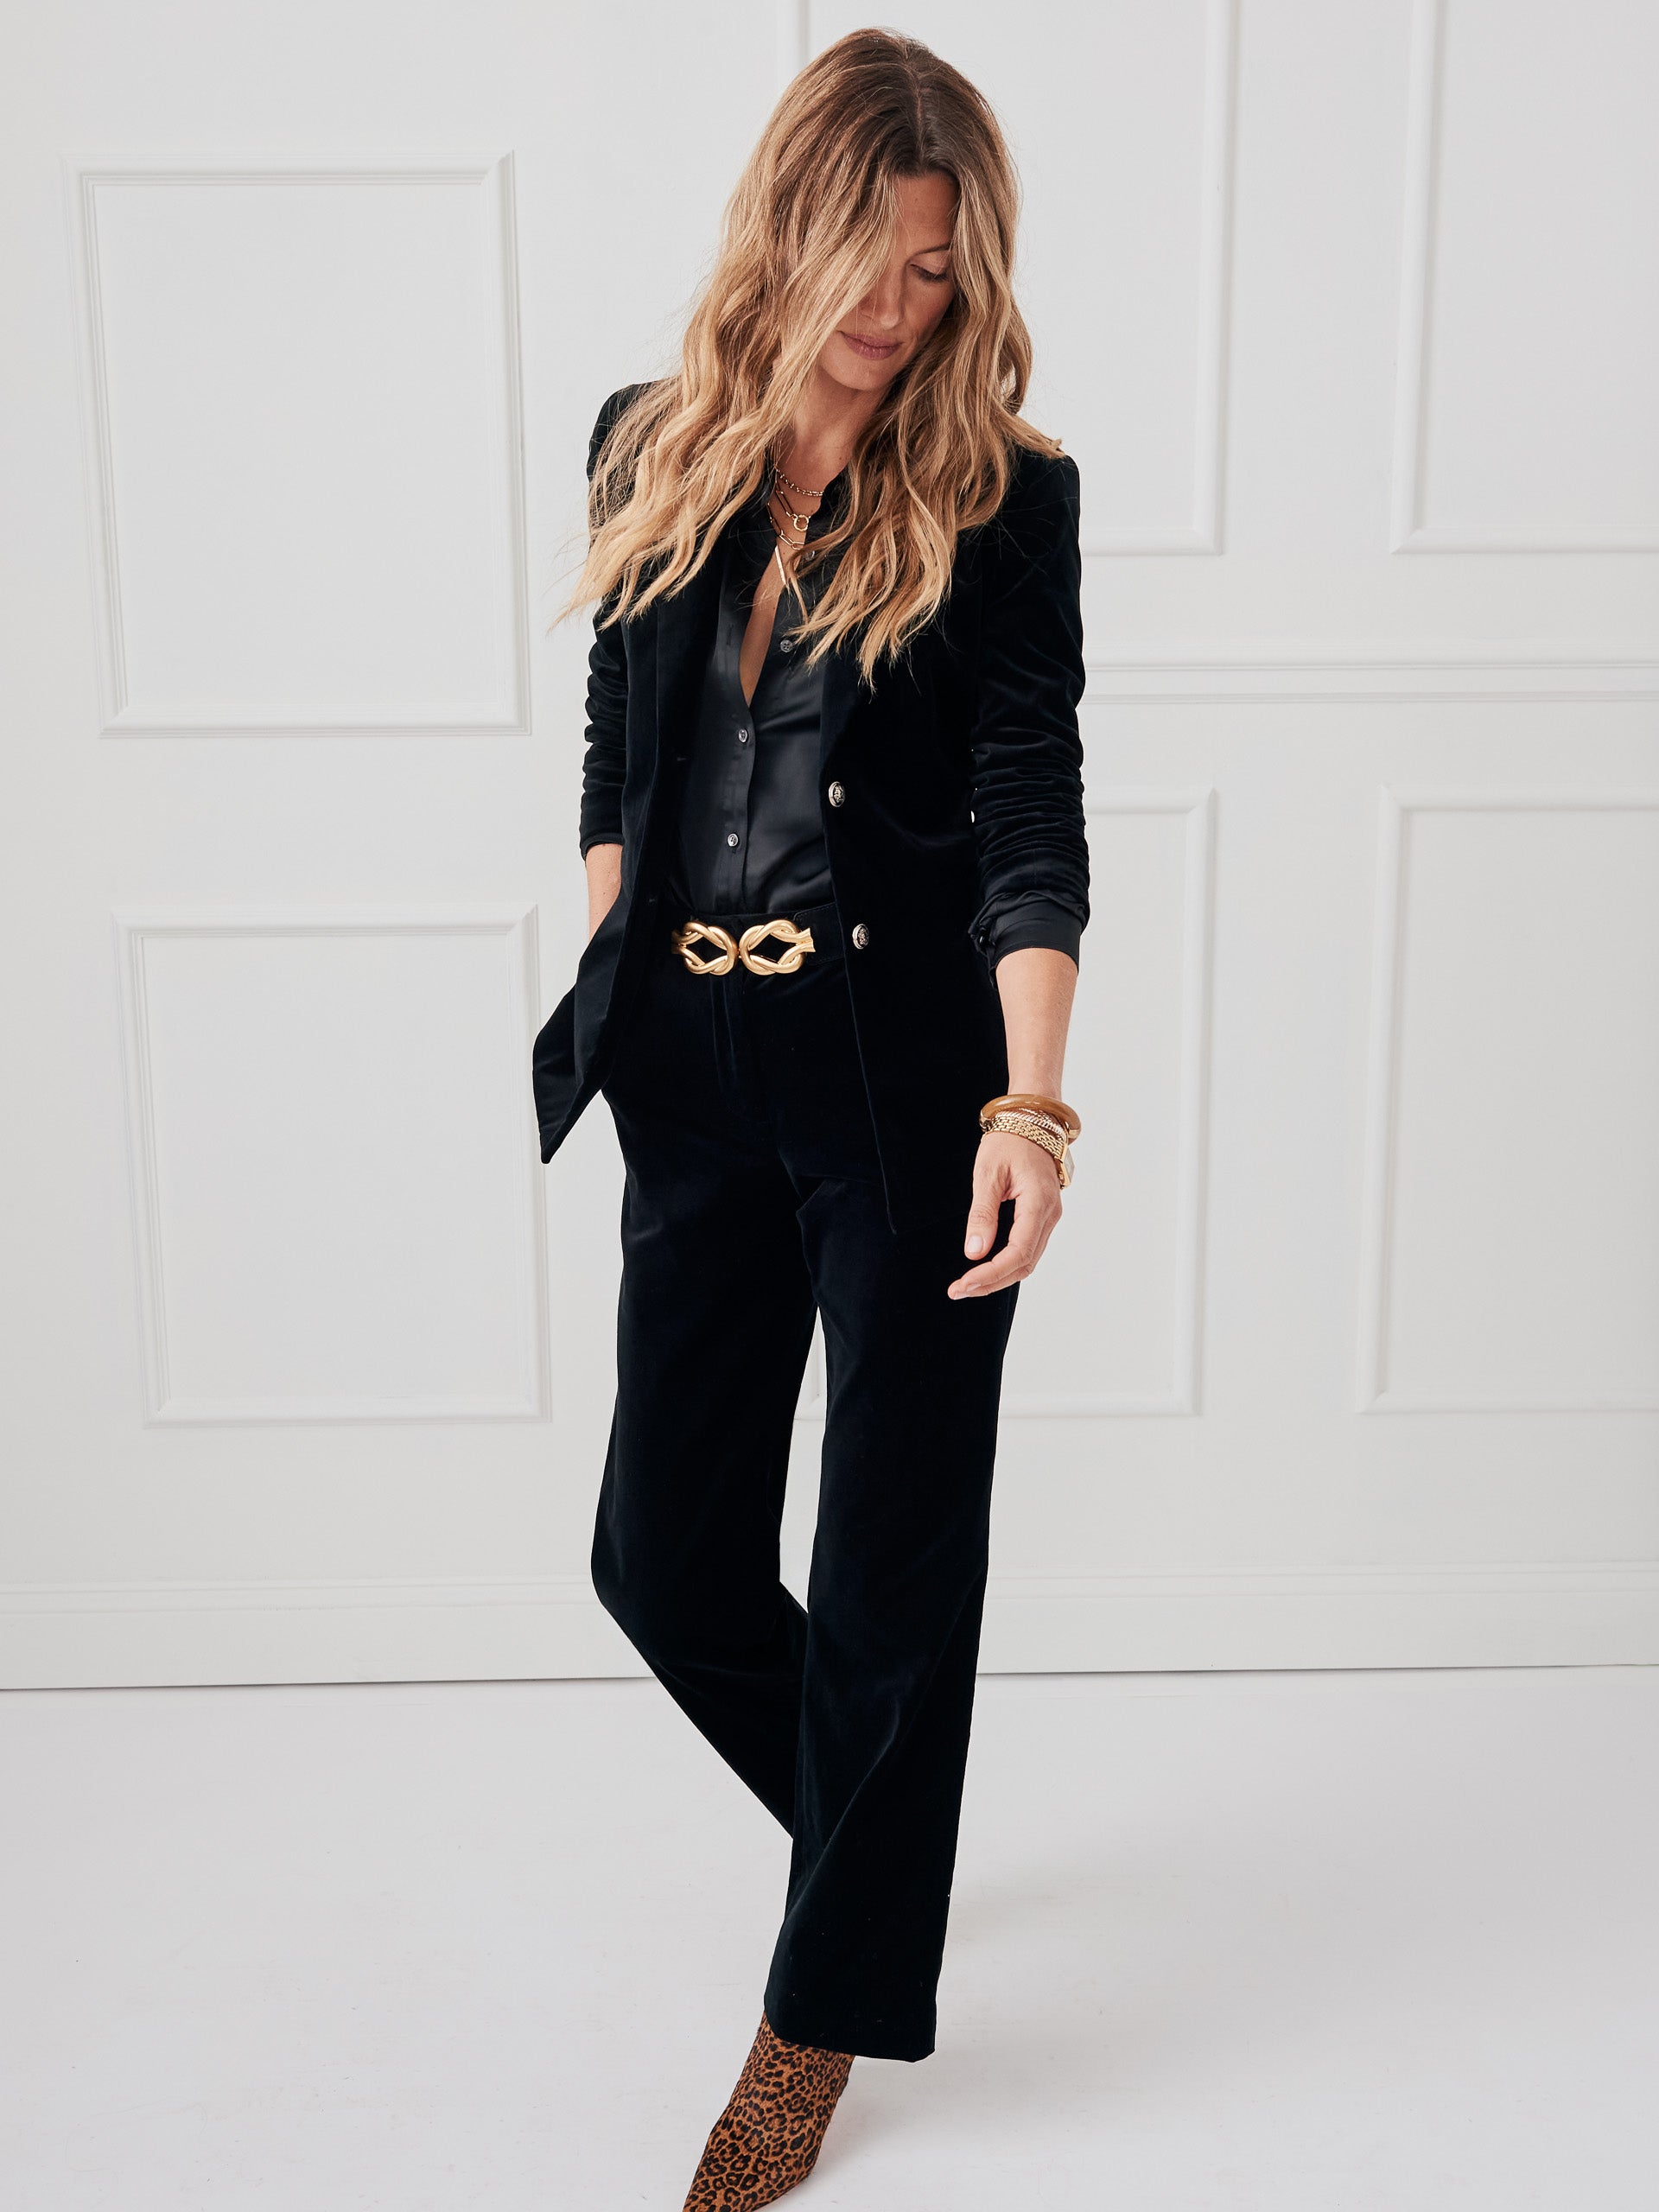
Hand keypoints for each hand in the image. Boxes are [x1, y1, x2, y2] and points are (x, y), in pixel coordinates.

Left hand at [947, 1130, 1063, 1297]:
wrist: (1031, 1120)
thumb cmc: (1009, 1142)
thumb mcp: (988, 1174)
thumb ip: (982, 1215)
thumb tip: (974, 1253)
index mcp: (1039, 1204)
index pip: (1018, 1253)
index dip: (991, 1274)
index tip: (963, 1284)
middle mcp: (1050, 1215)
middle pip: (1024, 1264)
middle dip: (992, 1282)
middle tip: (958, 1291)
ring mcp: (1049, 1217)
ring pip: (1028, 1260)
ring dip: (999, 1276)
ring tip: (967, 1284)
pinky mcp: (1042, 1216)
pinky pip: (1028, 1248)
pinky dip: (1007, 1263)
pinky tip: (985, 1267)